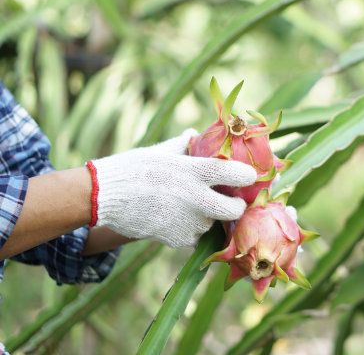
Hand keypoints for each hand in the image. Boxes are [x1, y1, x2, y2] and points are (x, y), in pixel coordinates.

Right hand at [87, 129, 256, 247]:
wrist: (102, 198)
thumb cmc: (132, 168)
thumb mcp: (161, 151)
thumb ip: (184, 145)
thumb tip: (196, 134)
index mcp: (193, 171)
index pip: (233, 173)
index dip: (247, 175)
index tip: (250, 176)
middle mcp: (194, 198)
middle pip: (234, 210)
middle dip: (237, 207)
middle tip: (232, 201)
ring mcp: (186, 222)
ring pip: (212, 223)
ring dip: (208, 217)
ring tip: (188, 206)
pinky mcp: (176, 239)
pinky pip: (194, 236)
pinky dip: (190, 228)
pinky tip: (175, 217)